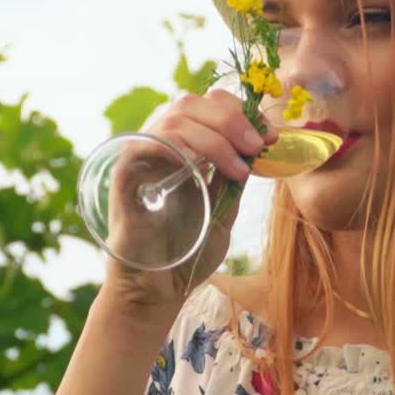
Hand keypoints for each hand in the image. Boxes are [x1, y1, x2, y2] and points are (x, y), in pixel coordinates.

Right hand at [103, 89, 278, 312]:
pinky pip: (145, 144)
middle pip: (191, 103)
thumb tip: (259, 144)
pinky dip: (176, 146)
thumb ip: (234, 177)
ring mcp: (141, 159)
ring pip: (173, 119)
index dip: (241, 112)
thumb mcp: (223, 208)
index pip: (208, 105)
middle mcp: (160, 146)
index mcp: (184, 148)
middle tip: (257, 146)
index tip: (270, 137)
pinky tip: (200, 168)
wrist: (158, 291)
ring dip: (214, 137)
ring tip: (239, 169)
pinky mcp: (124, 177)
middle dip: (231, 120)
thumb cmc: (188, 251)